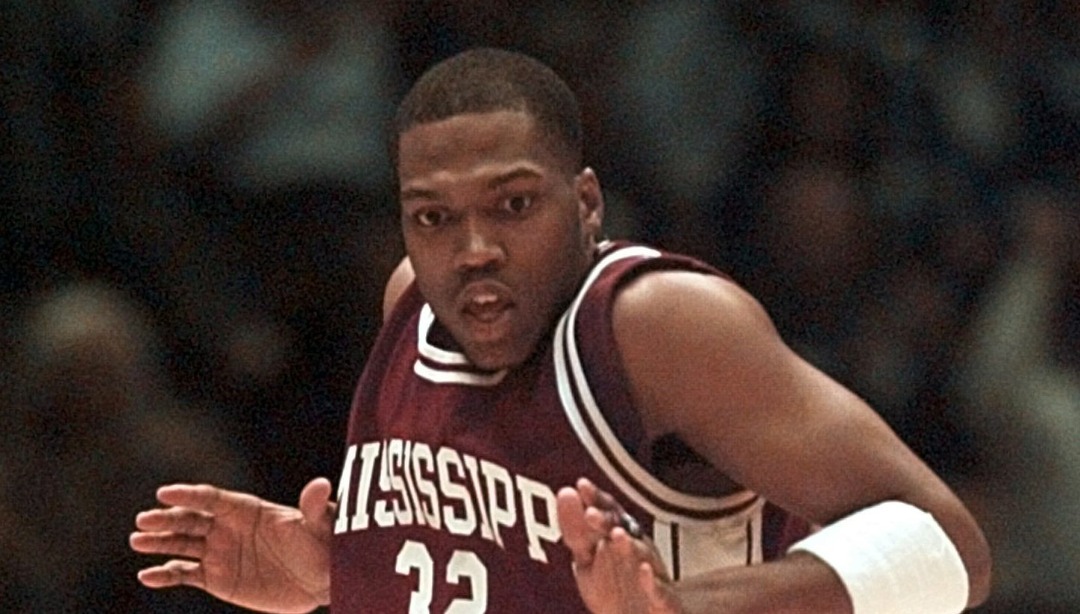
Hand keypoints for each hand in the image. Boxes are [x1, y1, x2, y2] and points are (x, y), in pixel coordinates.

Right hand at [129, 478, 334, 612]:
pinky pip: (185, 574)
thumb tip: (322, 485)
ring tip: (137, 541)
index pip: (211, 498)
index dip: (189, 494)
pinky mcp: (217, 578)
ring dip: (158, 543)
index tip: (164, 493)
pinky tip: (147, 576)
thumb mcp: (319, 525)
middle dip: (166, 519)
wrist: (320, 578)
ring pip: (181, 544)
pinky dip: (165, 574)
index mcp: (246, 509)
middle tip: (143, 521)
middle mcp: (227, 527)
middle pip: (190, 519)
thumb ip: (314, 506)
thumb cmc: (322, 546)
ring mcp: (219, 552)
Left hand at [557, 478, 680, 613]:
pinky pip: (660, 591)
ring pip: (643, 557)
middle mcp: (638, 551)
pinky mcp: (664, 602)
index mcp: (619, 538)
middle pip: (624, 530)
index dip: (596, 499)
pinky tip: (643, 572)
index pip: (608, 512)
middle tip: (590, 513)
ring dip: (630, 546)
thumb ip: (575, 530)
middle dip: (608, 522)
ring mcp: (652, 575)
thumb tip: (564, 494)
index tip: (582, 486)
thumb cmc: (616, 590)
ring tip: (617, 536)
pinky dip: (652, 582)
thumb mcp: (588, 559)